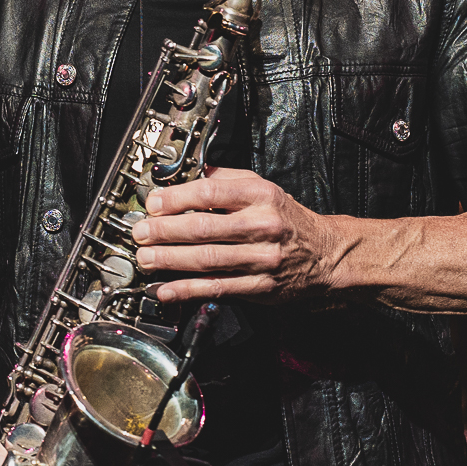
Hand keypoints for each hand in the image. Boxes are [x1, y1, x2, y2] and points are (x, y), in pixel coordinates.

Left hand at [129, 167, 351, 302]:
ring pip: (207, 260)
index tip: (154, 203)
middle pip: (204, 227)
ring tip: (146, 258)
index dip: (176, 198)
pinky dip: (187, 290)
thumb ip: (226, 180)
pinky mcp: (259, 287)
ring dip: (169, 260)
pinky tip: (166, 289)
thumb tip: (187, 175)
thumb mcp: (263, 188)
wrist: (324, 254)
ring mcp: (261, 259)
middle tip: (141, 233)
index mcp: (260, 196)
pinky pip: (217, 288)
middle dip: (165, 231)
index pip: (211, 191)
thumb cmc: (287, 219)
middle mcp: (262, 226)